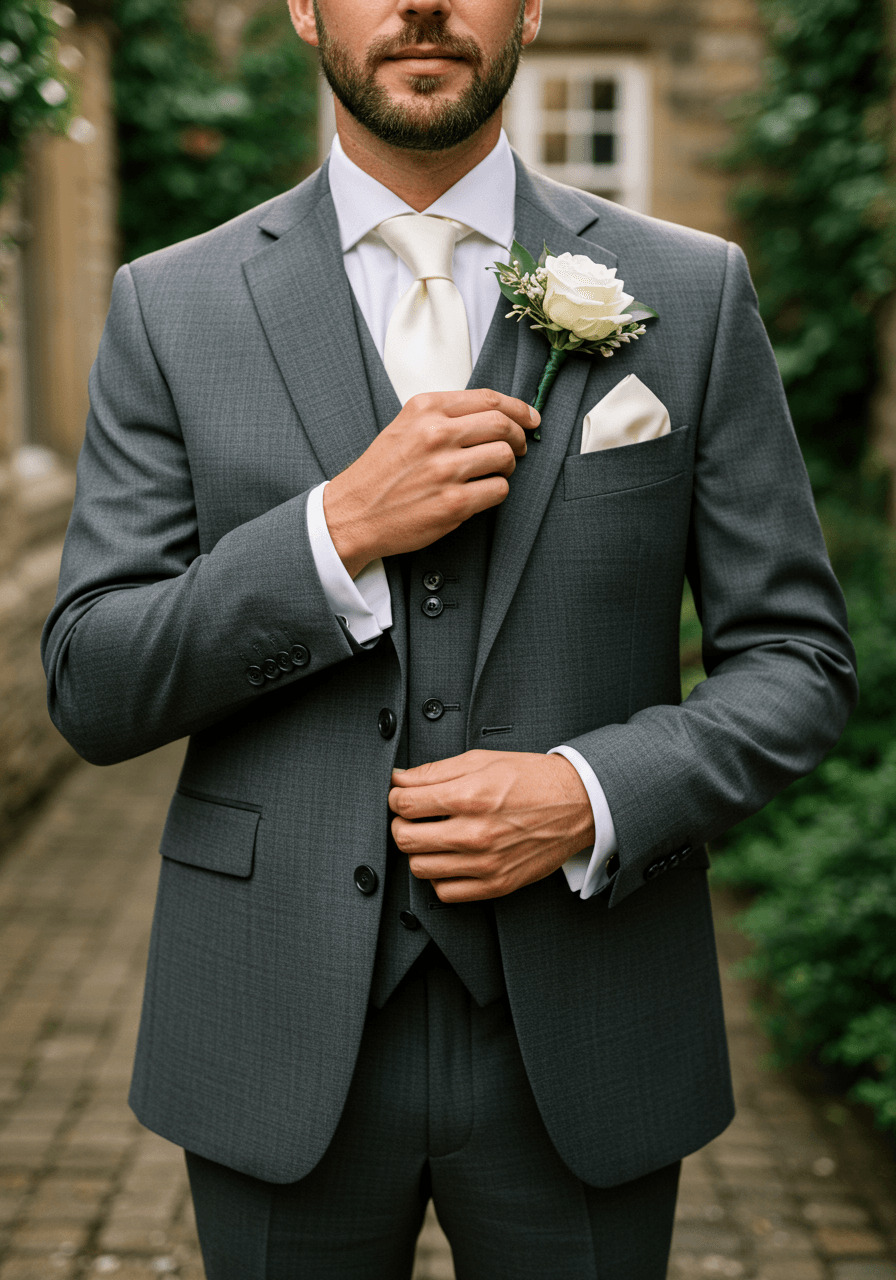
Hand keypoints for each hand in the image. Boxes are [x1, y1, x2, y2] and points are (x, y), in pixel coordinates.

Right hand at [323, 389, 538, 577]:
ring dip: (507, 467)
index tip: (530, 418)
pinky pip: (498, 490)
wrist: (353, 513)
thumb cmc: (380, 473)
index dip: (518, 408)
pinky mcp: (453, 502)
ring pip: (504, 457)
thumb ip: (443, 416)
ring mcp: (445, 469)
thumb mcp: (404, 426)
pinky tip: (480, 493)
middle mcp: (436, 434)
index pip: (488, 398)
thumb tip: (493, 414)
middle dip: (519, 437)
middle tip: (518, 448)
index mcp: (425, 409)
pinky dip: (496, 491)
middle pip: (503, 425)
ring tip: (494, 473)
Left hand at [388, 750, 595, 902]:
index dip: (395, 797)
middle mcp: (475, 832)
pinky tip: (449, 859)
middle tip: (412, 817)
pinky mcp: (497, 884)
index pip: (405, 803)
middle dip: (401, 824)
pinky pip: (446, 892)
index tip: (401, 796)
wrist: (578, 804)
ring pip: (420, 868)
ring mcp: (486, 863)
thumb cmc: (532, 779)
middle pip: (405, 839)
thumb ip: (434, 771)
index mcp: (469, 796)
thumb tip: (399, 779)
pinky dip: (440, 877)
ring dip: (418, 851)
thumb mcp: (482, 760)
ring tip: (432, 837)